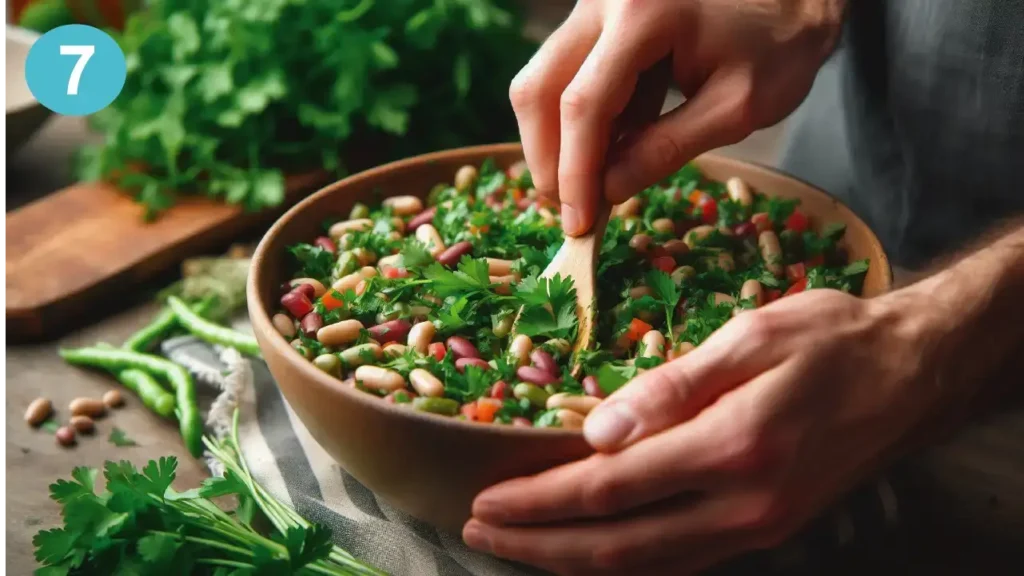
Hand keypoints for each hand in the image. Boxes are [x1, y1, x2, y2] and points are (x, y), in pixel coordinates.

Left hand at [463, 289, 943, 574]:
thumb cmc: (831, 341)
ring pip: (645, 565)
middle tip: (480, 532)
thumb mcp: (750, 337)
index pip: (607, 489)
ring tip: (520, 547)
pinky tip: (591, 549)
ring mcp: (756, 528)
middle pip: (616, 545)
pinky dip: (623, 562)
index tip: (486, 499)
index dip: (538, 500)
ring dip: (573, 561)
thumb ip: (670, 387)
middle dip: (539, 544)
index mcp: (731, 449)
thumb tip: (595, 430)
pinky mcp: (765, 530)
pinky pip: (679, 561)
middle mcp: (742, 505)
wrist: (911, 375)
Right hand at [511, 0, 845, 235]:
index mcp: (641, 14)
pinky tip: (608, 151)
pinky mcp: (598, 18)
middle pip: (539, 87)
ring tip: (588, 185)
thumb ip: (666, 149)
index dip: (574, 171)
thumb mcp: (735, 108)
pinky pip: (567, 73)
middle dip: (548, 157)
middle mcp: (604, 1)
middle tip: (570, 209)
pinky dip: (578, 120)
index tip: (578, 222)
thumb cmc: (779, 44)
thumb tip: (606, 191)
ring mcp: (595, 5)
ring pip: (543, 80)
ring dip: (556, 141)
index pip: (583, 103)